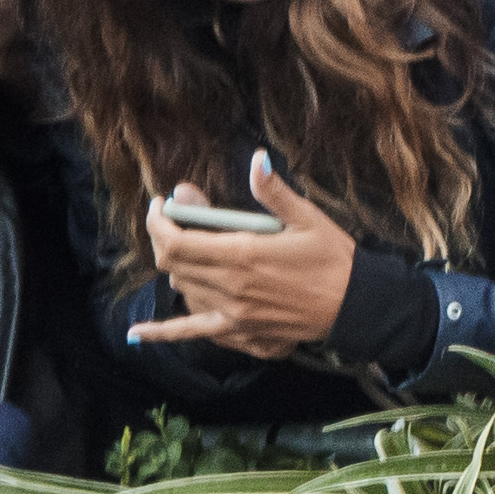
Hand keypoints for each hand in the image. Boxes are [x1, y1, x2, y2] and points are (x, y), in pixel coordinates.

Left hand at [134, 151, 363, 354]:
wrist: (357, 306)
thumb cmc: (335, 260)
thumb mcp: (308, 218)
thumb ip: (273, 192)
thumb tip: (257, 159)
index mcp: (242, 254)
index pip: (175, 240)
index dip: (159, 221)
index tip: (162, 205)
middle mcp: (230, 286)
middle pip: (172, 263)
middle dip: (166, 238)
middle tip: (176, 222)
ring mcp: (232, 312)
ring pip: (181, 287)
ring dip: (179, 267)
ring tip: (194, 252)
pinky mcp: (240, 330)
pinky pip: (191, 331)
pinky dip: (162, 333)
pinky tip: (137, 334)